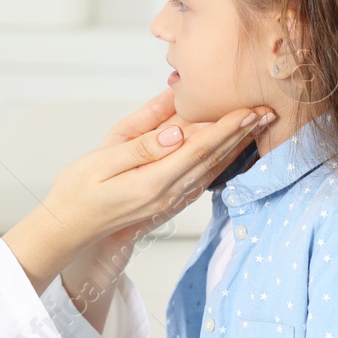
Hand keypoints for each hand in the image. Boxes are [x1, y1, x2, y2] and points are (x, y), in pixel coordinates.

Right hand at [52, 88, 270, 249]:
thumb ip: (141, 146)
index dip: (227, 128)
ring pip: (211, 169)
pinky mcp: (167, 202)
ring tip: (258, 126)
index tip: (250, 109)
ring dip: (237, 146)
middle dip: (243, 134)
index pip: (199, 150)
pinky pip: (201, 179)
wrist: (69, 228)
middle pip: (214, 159)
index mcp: (153, 182)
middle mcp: (168, 195)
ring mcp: (169, 201)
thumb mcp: (102, 161)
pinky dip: (221, 161)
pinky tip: (232, 150)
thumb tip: (176, 132)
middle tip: (268, 111)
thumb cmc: (78, 191)